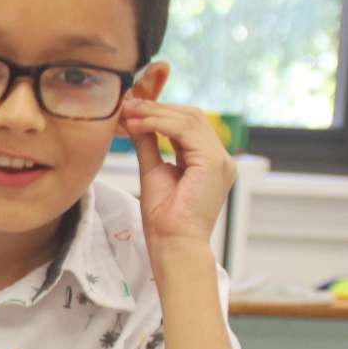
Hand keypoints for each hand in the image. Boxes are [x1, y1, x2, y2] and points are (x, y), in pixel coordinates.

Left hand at [120, 98, 237, 250]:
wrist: (172, 243)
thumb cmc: (163, 219)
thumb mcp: (152, 170)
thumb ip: (148, 144)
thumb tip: (135, 121)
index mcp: (208, 161)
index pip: (188, 123)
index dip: (160, 111)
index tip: (131, 108)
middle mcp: (219, 158)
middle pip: (191, 116)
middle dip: (157, 107)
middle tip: (127, 105)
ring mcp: (220, 160)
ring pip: (189, 119)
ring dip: (155, 113)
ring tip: (128, 113)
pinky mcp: (213, 163)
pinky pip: (185, 131)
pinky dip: (159, 123)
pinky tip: (137, 124)